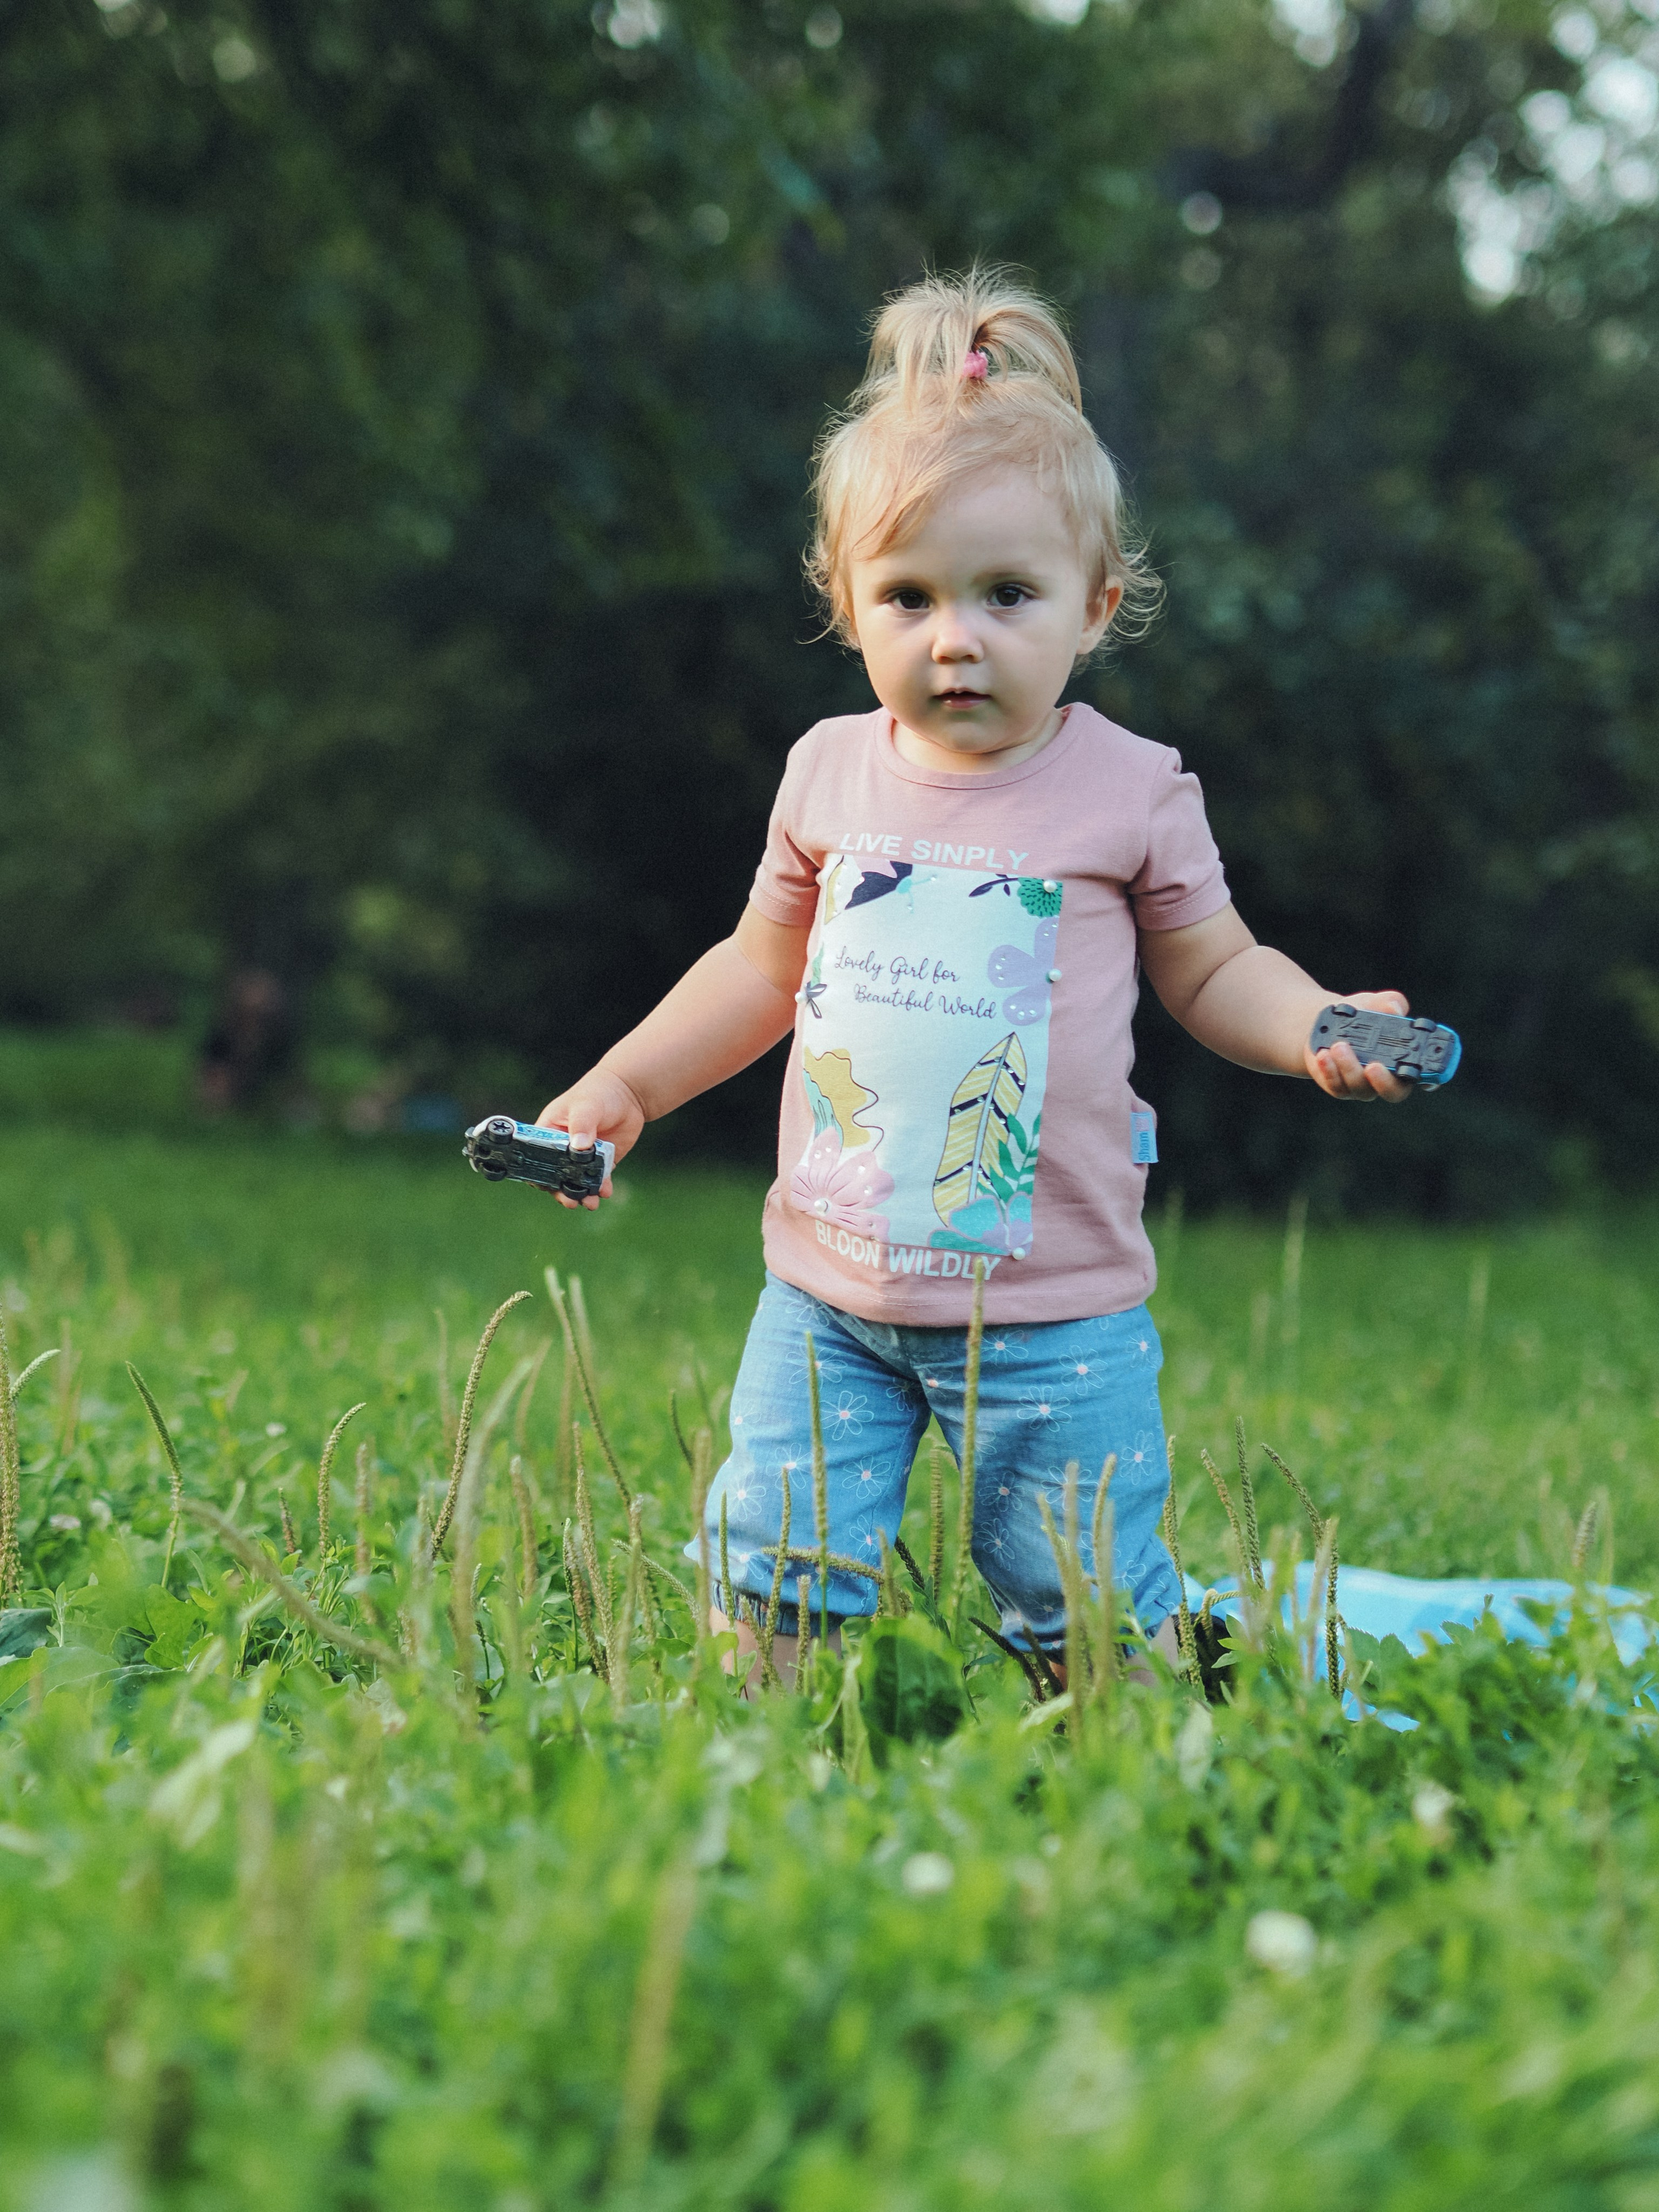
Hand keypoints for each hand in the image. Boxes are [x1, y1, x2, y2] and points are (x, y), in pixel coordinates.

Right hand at [536, 1068, 645, 1207]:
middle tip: (569, 1200)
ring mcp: (582, 1156)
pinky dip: (600, 1187)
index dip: (538, 1172)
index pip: (536, 1155)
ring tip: (589, 1203)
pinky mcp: (600, 1161)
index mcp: (549, 1131)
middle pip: (555, 1174)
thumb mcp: (587, 1105)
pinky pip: (597, 1179)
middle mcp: (563, 1147)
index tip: (544, 1186)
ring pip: (577, 1180)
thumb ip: (582, 1124)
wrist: (628, 1094)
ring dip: (581, 1193)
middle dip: (561, 1190)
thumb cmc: (599, 1093)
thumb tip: (579, 1146)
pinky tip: (605, 1191)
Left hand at [1305, 990, 1414, 1101]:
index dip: (1430, 1080)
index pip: (1425, 1076)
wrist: (1329, 1022)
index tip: (1424, 1077)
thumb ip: (1390, 1002)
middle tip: (1373, 1065)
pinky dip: (1330, 1071)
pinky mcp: (1339, 1087)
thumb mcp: (1376, 1002)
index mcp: (1406, 1060)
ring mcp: (1363, 1086)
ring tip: (1339, 1046)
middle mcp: (1388, 1078)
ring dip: (1350, 1069)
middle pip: (1394, 1092)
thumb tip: (1394, 1009)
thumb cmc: (1362, 1013)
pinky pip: (1336, 1086)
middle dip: (1384, 1081)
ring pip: (1361, 1088)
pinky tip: (1324, 1054)